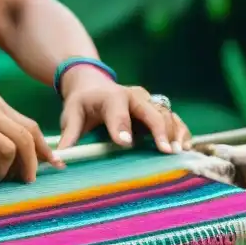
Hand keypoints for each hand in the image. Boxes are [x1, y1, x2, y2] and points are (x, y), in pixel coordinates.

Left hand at [55, 66, 191, 152]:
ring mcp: (148, 102)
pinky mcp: (157, 109)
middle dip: (159, 130)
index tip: (125, 144)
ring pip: (166, 113)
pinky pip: (174, 119)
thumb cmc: (82, 103)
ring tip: (178, 151)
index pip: (117, 111)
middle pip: (150, 111)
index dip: (121, 126)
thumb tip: (59, 159)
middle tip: (165, 150)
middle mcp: (133, 96)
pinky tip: (185, 147)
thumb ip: (68, 135)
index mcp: (110, 96)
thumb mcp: (71, 114)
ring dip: (174, 132)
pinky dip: (181, 131)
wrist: (93, 85)